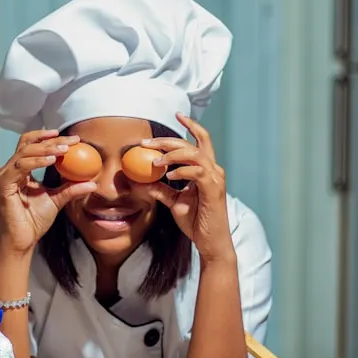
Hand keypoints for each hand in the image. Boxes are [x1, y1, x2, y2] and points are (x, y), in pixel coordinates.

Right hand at [0, 129, 97, 254]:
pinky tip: (51, 160)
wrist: (23, 240)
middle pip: (28, 144)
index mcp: (21, 170)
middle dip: (51, 140)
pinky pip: (20, 167)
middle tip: (71, 141)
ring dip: (45, 149)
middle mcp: (10, 170)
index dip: (52, 139)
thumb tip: (93, 183)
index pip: (34, 146)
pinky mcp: (3, 185)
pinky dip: (36, 161)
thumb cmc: (35, 221)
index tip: (73, 139)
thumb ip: (71, 189)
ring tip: (64, 150)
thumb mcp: (57, 200)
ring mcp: (5, 176)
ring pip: (24, 152)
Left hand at [141, 114, 235, 261]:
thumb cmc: (196, 222)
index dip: (191, 126)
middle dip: (167, 141)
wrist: (210, 242)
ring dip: (172, 154)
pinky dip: (182, 170)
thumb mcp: (174, 202)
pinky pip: (196, 172)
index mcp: (206, 170)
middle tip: (147, 143)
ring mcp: (215, 179)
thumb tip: (142, 181)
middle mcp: (213, 170)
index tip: (178, 115)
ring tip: (155, 162)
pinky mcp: (213, 189)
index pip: (201, 141)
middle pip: (192, 144)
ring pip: (194, 154)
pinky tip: (169, 176)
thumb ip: (161, 189)